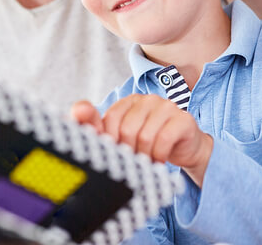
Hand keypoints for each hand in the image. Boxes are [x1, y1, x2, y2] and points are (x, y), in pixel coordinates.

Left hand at [71, 94, 212, 185]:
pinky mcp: (183, 119)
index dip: (112, 141)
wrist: (184, 150)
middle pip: (127, 129)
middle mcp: (148, 99)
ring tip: (147, 163)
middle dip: (129, 152)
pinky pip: (164, 139)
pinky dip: (159, 156)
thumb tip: (78, 109)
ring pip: (145, 136)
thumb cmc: (148, 144)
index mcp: (129, 101)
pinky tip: (160, 161)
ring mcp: (167, 106)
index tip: (118, 154)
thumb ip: (96, 127)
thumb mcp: (121, 138)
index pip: (111, 119)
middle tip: (135, 162)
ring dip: (145, 157)